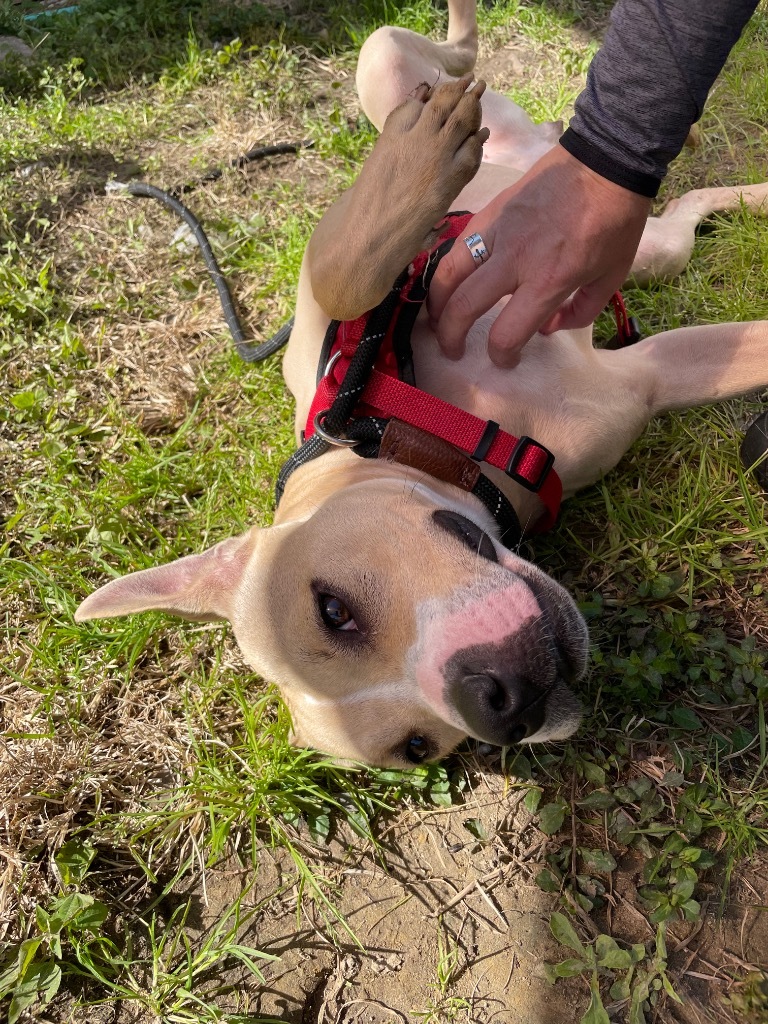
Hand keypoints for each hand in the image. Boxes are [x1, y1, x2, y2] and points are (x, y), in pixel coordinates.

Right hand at [427, 144, 650, 366]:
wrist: (606, 160)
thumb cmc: (615, 221)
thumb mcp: (612, 275)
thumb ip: (580, 311)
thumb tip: (547, 328)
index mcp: (549, 279)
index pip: (507, 332)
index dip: (501, 355)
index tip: (504, 359)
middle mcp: (515, 259)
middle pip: (463, 306)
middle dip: (451, 337)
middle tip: (453, 350)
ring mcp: (498, 232)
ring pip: (448, 274)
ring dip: (436, 304)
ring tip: (436, 320)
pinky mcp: (491, 212)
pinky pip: (457, 246)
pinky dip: (447, 270)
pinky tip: (448, 282)